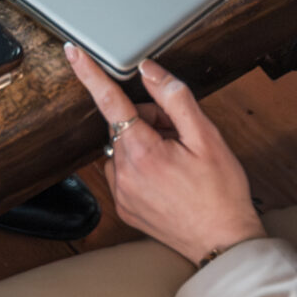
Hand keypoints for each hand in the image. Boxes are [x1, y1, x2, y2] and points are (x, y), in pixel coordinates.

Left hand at [67, 46, 263, 265]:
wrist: (223, 243)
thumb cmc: (221, 192)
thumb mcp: (207, 137)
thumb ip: (174, 98)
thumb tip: (149, 71)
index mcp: (142, 152)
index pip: (109, 101)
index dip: (89, 73)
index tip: (73, 53)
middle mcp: (124, 174)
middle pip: (124, 124)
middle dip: (150, 119)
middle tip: (182, 136)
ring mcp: (121, 194)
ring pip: (123, 147)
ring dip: (145, 143)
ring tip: (179, 160)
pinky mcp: (124, 208)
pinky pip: (123, 172)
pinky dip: (141, 165)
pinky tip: (169, 177)